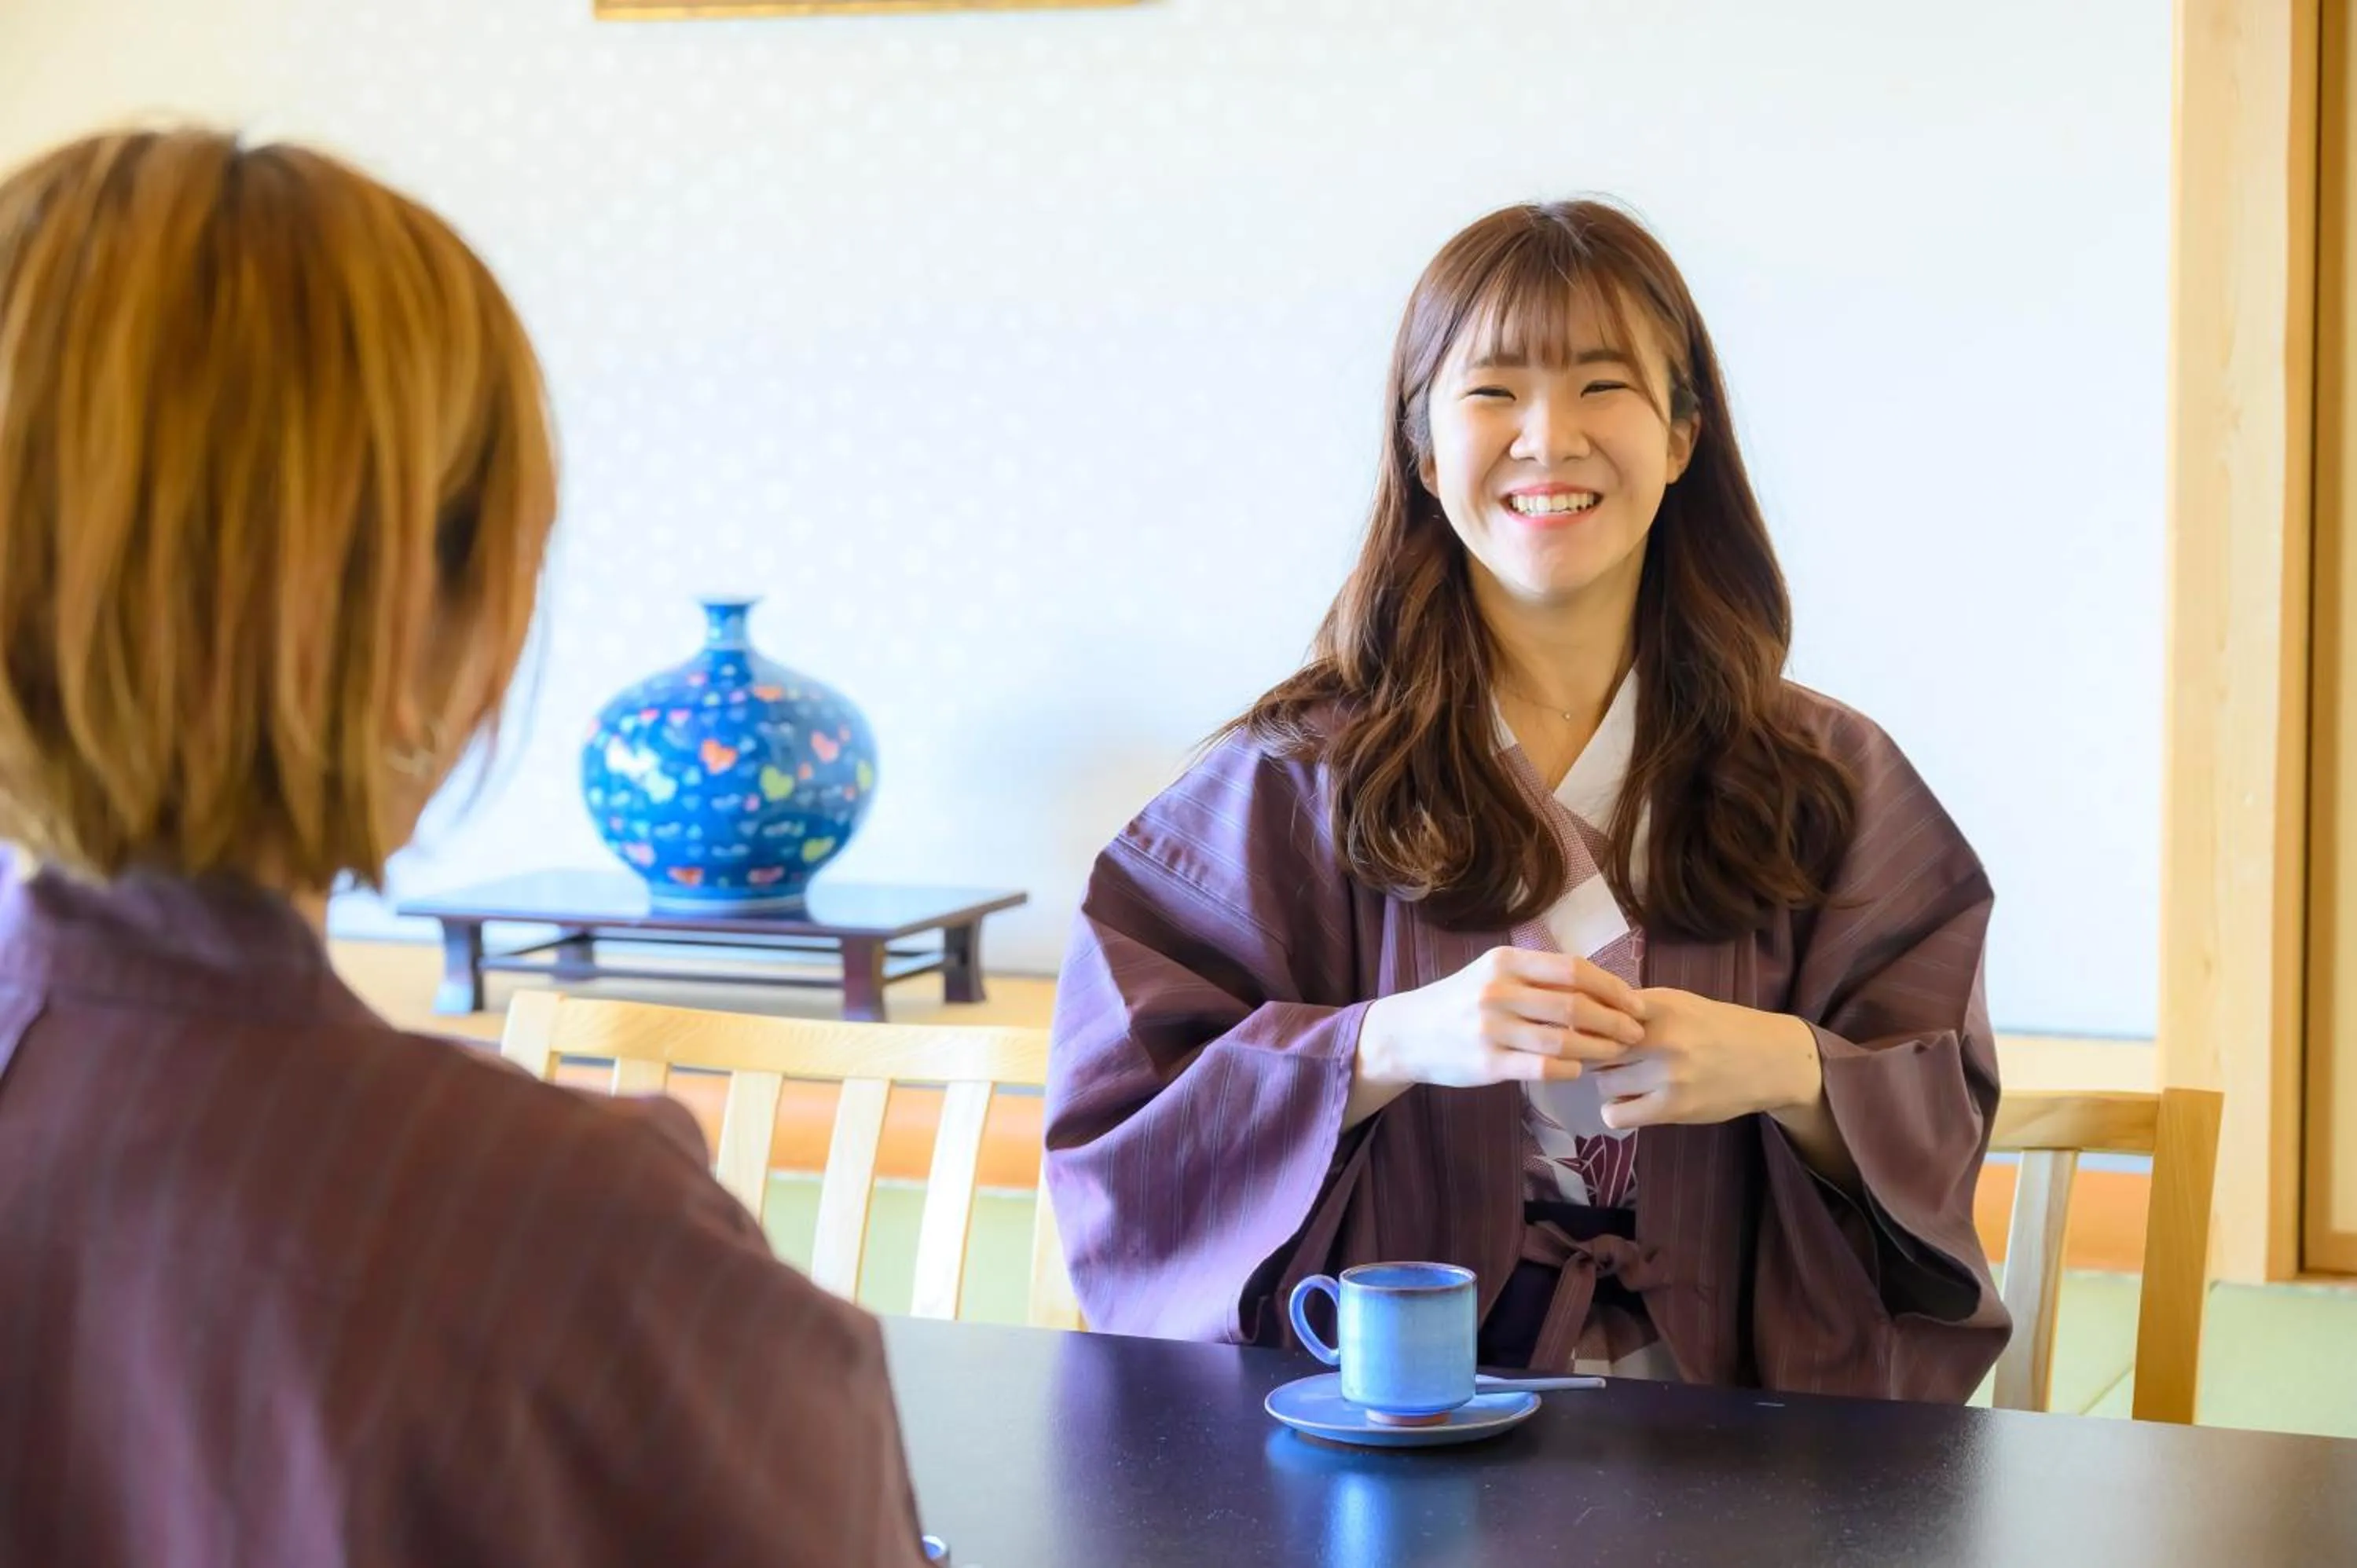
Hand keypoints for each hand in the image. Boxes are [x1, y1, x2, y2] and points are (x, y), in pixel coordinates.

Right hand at [1353, 948, 1646, 1113]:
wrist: (1408, 1033)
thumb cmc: (1462, 1001)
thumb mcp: (1495, 973)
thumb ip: (1540, 976)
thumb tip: (1603, 986)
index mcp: (1506, 962)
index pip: (1574, 969)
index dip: (1613, 988)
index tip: (1637, 1003)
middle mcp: (1499, 991)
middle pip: (1575, 1006)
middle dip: (1615, 1021)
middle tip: (1636, 1033)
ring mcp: (1491, 1029)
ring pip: (1563, 1041)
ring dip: (1599, 1049)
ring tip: (1616, 1053)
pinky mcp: (1487, 1063)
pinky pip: (1542, 1069)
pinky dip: (1569, 1070)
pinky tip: (1578, 1070)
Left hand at [1589, 988, 1822, 1129]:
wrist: (1770, 1060)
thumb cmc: (1718, 1027)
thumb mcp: (1678, 1002)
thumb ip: (1636, 1007)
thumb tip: (1585, 1012)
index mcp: (1660, 1006)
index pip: (1600, 1012)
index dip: (1588, 1023)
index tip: (1590, 1029)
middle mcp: (1662, 1039)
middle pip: (1597, 1050)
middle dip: (1599, 1054)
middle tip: (1614, 1057)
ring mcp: (1667, 1076)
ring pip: (1604, 1082)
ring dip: (1611, 1082)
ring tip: (1630, 1078)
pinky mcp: (1673, 1108)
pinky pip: (1616, 1115)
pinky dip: (1617, 1110)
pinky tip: (1631, 1102)